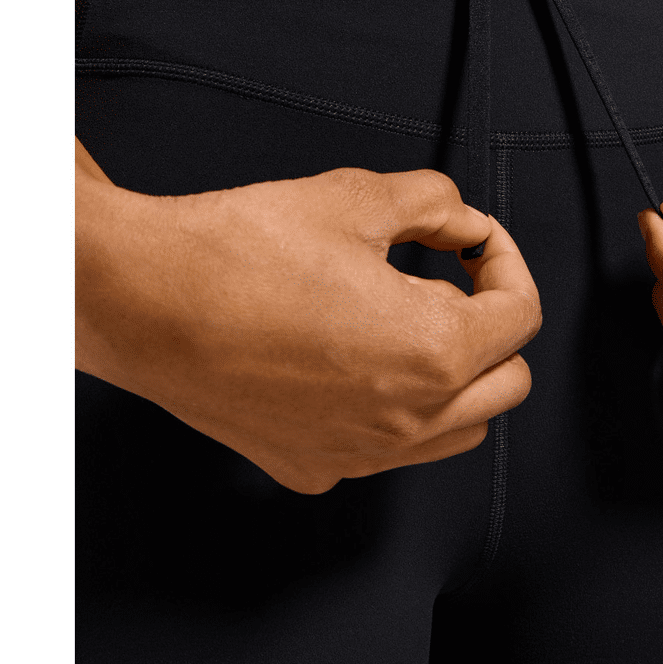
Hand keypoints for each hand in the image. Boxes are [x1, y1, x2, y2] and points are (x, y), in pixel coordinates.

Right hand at [77, 151, 541, 492]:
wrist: (140, 300)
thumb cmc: (236, 251)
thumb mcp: (356, 197)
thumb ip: (436, 204)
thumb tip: (462, 221)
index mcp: (433, 352)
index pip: (522, 315)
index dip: (505, 261)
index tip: (473, 241)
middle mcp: (406, 419)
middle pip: (507, 381)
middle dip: (492, 323)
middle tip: (449, 280)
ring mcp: (359, 453)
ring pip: (460, 429)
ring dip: (458, 377)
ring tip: (409, 324)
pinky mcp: (313, 466)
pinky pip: (388, 449)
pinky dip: (395, 411)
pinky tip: (355, 365)